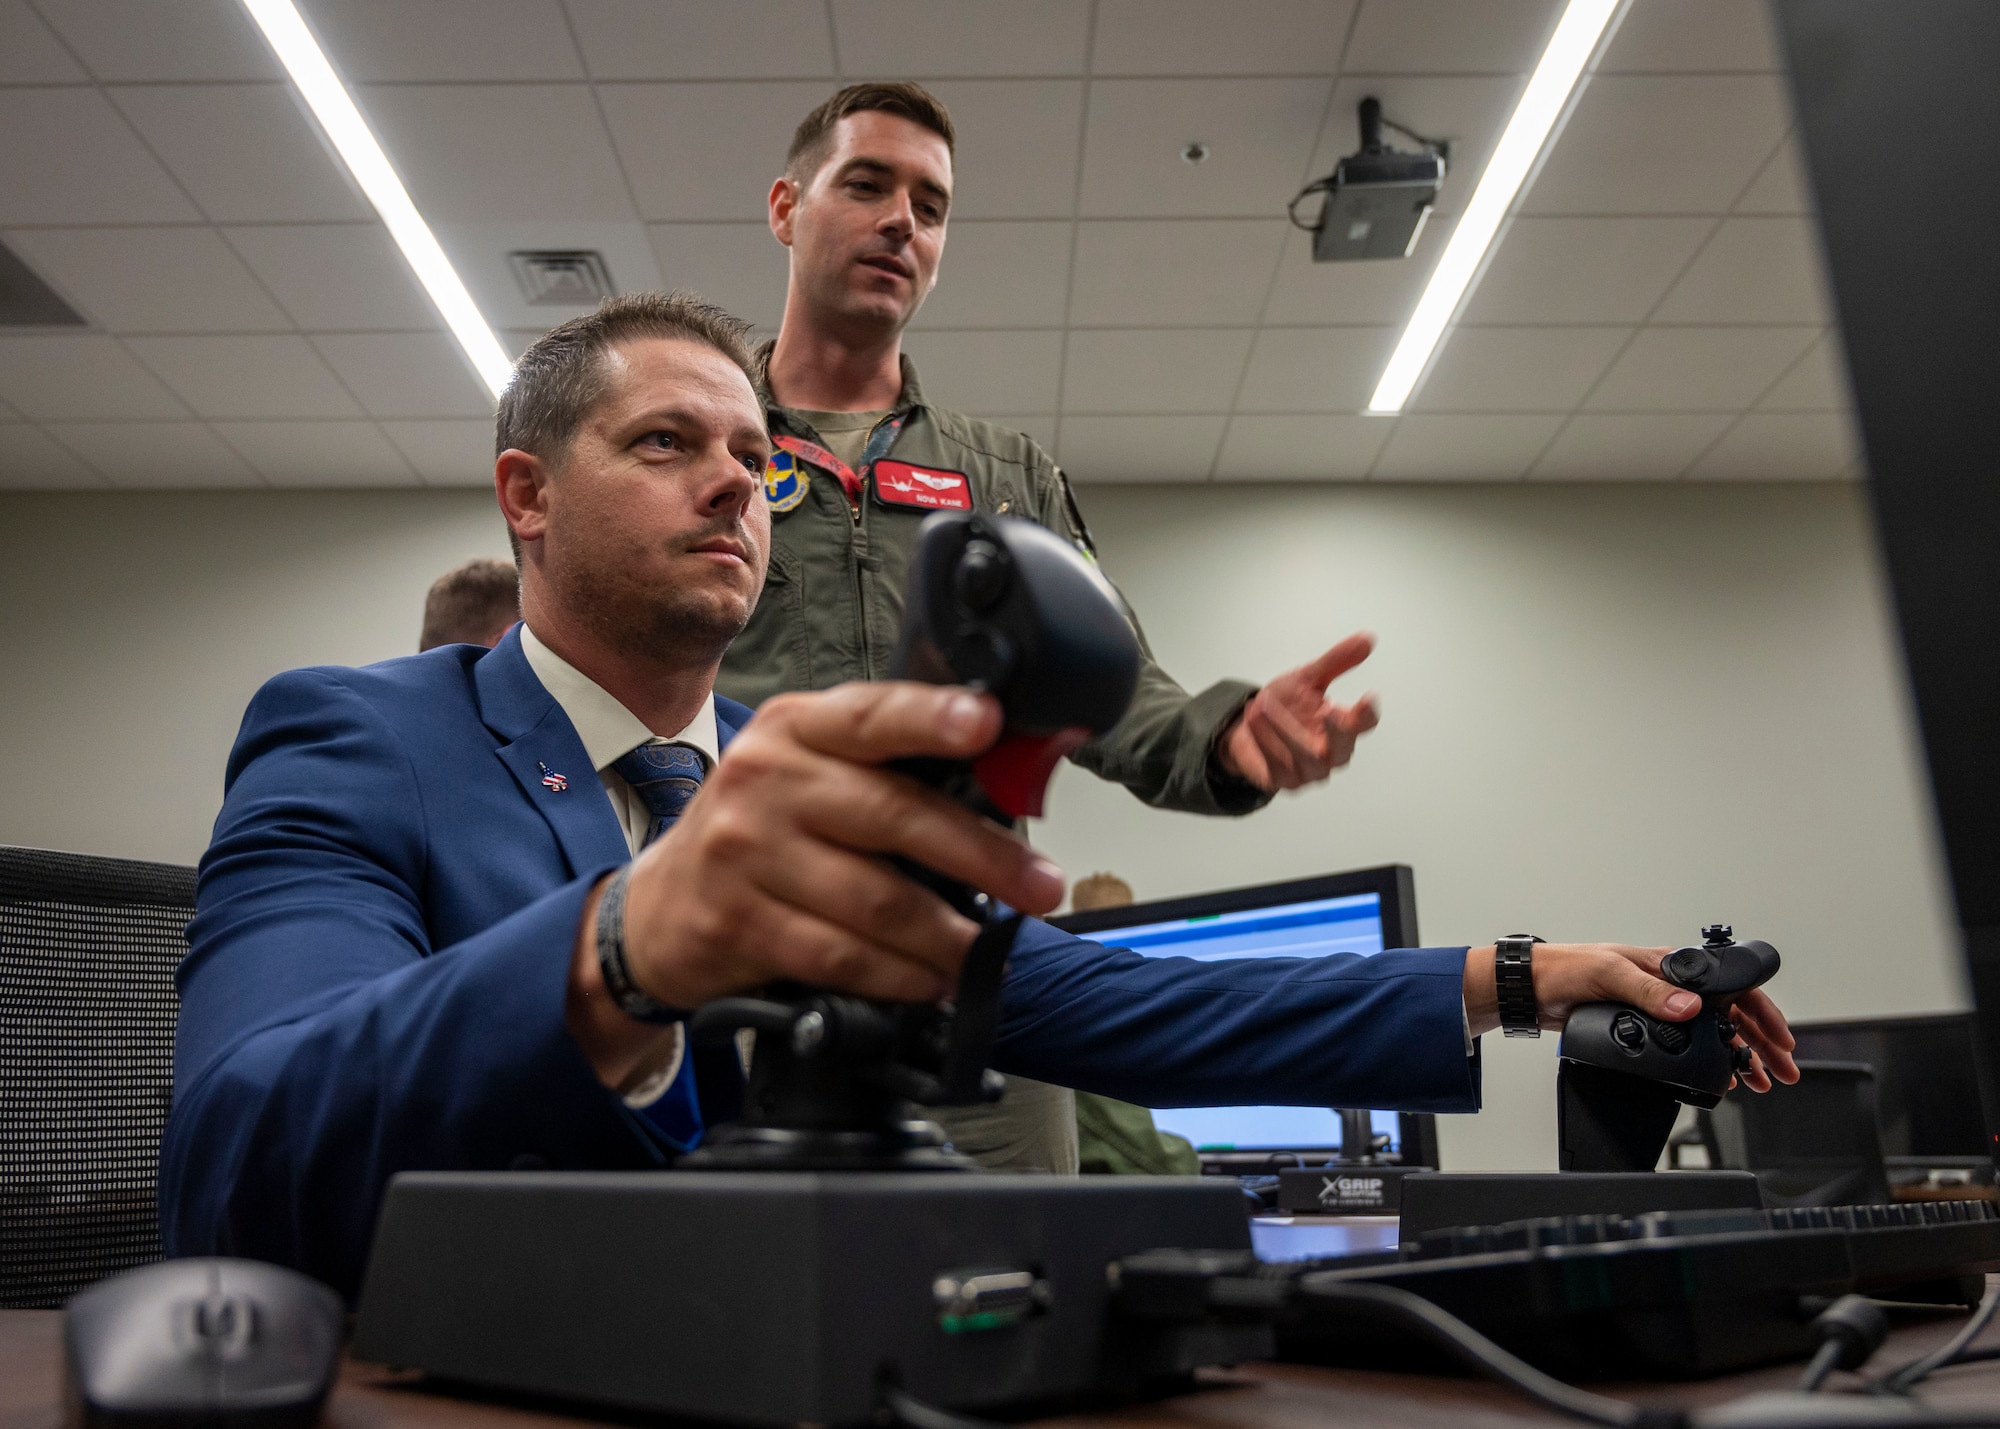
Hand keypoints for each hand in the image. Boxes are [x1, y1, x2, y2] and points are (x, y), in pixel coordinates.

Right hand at [567, 683, 1065, 1086]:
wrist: (658, 908)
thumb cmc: (762, 831)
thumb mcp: (809, 772)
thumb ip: (888, 767)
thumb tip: (1005, 782)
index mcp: (796, 727)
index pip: (872, 715)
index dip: (932, 717)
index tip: (988, 723)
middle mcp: (766, 778)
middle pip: (893, 815)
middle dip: (982, 855)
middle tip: (1042, 886)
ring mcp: (745, 852)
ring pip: (874, 899)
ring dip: (947, 934)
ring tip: (987, 950)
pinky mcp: (738, 923)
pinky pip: (841, 956)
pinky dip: (900, 975)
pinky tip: (931, 981)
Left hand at [1216, 633, 1380, 791]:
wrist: (1248, 726)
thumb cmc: (1286, 705)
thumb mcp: (1308, 678)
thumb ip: (1336, 662)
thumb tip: (1367, 639)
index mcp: (1343, 727)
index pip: (1363, 723)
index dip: (1367, 713)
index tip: (1369, 698)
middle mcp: (1331, 754)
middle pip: (1343, 750)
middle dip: (1337, 731)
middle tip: (1328, 710)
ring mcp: (1309, 772)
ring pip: (1306, 758)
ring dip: (1283, 730)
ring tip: (1263, 704)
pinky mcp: (1284, 782)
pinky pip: (1278, 766)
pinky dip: (1265, 740)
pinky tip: (1254, 718)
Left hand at [1463, 943, 1798, 1091]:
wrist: (1532, 988)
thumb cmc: (1565, 968)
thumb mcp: (1609, 974)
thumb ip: (1649, 991)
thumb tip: (1687, 1007)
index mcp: (1668, 965)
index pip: (1730, 987)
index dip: (1760, 1013)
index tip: (1779, 1040)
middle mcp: (1669, 984)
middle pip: (1730, 1014)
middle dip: (1761, 1042)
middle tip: (1782, 1071)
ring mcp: (1659, 1006)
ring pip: (1714, 1033)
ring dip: (1741, 1055)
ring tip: (1760, 1081)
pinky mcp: (1644, 1025)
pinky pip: (1690, 1045)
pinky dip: (1712, 1061)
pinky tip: (1723, 1077)